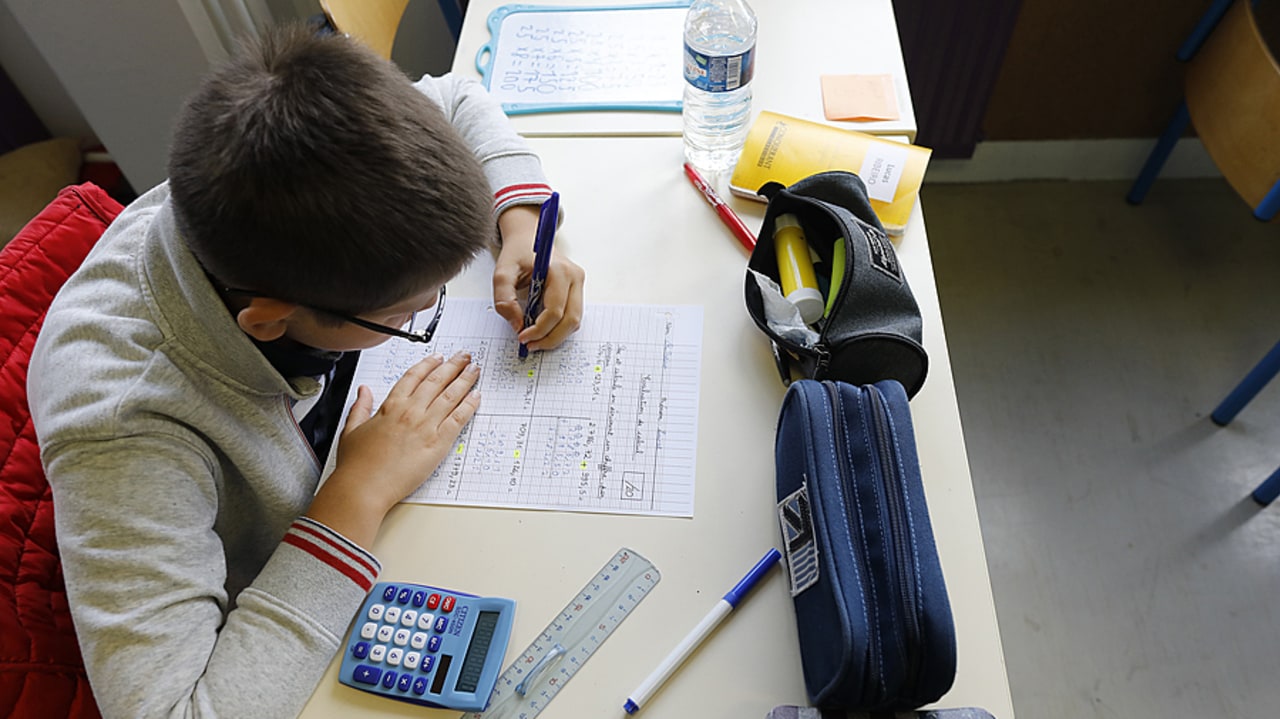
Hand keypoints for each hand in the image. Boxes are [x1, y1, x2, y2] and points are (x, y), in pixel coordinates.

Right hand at [305, 352, 479, 546]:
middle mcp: (410, 411)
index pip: (413, 377)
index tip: (438, 357)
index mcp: (390, 406)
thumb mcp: (351, 430)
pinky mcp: (438, 443)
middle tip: (465, 356)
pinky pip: (458, 418)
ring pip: (451, 395)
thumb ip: (359, 407)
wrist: (364, 487)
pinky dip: (469, 405)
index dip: (428, 364)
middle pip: (437, 381)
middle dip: (453, 365)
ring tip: (475, 369)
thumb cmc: (357, 465)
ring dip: (465, 379)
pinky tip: (477, 396)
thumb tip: (364, 390)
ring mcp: (426, 426)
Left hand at [492, 204, 584, 352]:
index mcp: (559, 270)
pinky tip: (542, 330)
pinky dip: (558, 328)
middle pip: (570, 320)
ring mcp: (579, 284)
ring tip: (535, 340)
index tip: (521, 336)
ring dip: (555, 336)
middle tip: (530, 345)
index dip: (538, 329)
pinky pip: (572, 316)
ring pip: (574, 322)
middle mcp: (575, 277)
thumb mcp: (502, 272)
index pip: (554, 310)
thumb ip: (504, 299)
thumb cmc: (517, 253)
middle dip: (550, 338)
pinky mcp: (577, 291)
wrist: (528, 238)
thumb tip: (517, 325)